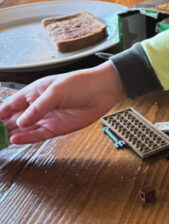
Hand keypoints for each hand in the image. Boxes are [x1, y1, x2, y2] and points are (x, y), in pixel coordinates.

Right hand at [0, 62, 126, 145]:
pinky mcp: (56, 128)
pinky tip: (15, 140)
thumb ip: (38, 108)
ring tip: (0, 140)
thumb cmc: (80, 83)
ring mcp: (46, 118)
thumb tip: (20, 122)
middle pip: (15, 118)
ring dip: (12, 134)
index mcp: (34, 92)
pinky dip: (26, 138)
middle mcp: (38, 106)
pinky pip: (37, 135)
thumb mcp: (56, 91)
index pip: (11, 104)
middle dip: (2, 126)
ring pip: (24, 129)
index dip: (0, 113)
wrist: (103, 90)